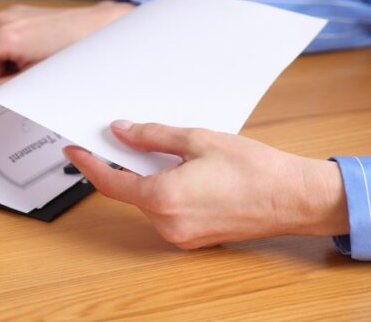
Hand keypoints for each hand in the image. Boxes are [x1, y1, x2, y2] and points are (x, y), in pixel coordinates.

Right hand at [0, 1, 133, 105]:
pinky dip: (15, 61)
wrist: (107, 26)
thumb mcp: (36, 79)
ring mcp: (11, 16)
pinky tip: (40, 62)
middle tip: (27, 88)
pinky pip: (6, 47)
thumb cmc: (77, 51)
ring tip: (42, 72)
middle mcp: (1, 21)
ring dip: (8, 72)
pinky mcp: (21, 17)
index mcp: (2, 36)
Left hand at [64, 121, 349, 248]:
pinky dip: (165, 190)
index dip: (87, 164)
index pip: (110, 183)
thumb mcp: (197, 139)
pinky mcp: (196, 238)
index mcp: (163, 198)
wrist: (296, 198)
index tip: (73, 148)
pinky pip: (167, 211)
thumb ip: (153, 137)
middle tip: (125, 136)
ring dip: (149, 177)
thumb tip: (122, 132)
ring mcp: (182, 236)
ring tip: (169, 152)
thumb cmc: (255, 170)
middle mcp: (168, 224)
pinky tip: (181, 171)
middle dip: (125, 165)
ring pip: (149, 201)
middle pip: (129, 191)